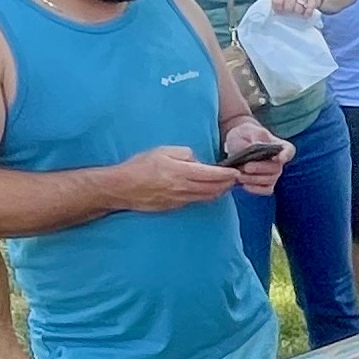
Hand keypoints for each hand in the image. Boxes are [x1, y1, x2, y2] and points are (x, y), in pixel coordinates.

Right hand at [112, 144, 244, 210]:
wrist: (122, 188)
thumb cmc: (140, 166)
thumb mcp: (163, 151)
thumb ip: (184, 154)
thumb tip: (198, 162)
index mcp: (181, 172)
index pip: (212, 175)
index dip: (227, 175)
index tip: (236, 172)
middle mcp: (183, 188)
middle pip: (213, 189)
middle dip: (227, 184)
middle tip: (235, 179)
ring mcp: (179, 200)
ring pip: (206, 197)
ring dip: (218, 192)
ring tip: (226, 185)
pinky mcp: (174, 206)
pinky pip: (195, 201)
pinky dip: (206, 196)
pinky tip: (208, 191)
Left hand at [218, 120, 289, 192]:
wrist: (235, 145)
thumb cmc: (244, 135)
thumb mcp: (247, 130)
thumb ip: (255, 136)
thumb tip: (258, 144)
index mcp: (279, 145)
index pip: (289, 150)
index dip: (286, 155)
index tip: (279, 158)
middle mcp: (279, 161)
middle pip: (277, 168)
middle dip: (261, 169)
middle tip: (246, 166)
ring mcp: (273, 173)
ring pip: (270, 180)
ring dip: (254, 179)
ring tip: (240, 175)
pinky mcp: (265, 184)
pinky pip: (266, 190)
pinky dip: (256, 189)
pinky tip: (245, 185)